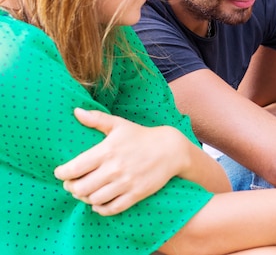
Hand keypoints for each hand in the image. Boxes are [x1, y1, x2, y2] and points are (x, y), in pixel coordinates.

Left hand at [54, 108, 187, 214]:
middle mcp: (114, 168)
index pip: (74, 168)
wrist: (170, 149)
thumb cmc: (141, 136)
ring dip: (85, 198)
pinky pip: (111, 208)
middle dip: (71, 188)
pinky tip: (99, 202)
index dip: (62, 174)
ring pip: (94, 200)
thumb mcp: (119, 124)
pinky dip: (101, 209)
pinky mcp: (136, 194)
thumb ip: (97, 119)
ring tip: (85, 192)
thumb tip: (76, 111)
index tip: (61, 173)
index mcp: (107, 150)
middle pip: (80, 188)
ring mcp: (126, 183)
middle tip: (72, 184)